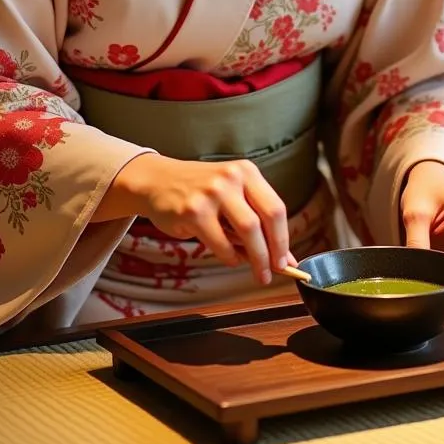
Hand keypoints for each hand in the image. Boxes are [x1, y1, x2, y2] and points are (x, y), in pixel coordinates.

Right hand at [105, 153, 290, 285]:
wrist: (157, 181)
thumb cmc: (199, 191)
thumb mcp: (231, 196)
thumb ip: (256, 221)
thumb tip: (284, 257)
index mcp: (246, 171)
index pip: (276, 207)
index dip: (284, 238)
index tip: (286, 259)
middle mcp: (231, 178)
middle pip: (266, 219)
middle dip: (274, 252)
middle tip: (275, 272)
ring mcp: (212, 193)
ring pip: (247, 232)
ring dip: (256, 259)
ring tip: (257, 271)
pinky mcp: (193, 211)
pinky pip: (221, 244)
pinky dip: (229, 257)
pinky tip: (229, 257)